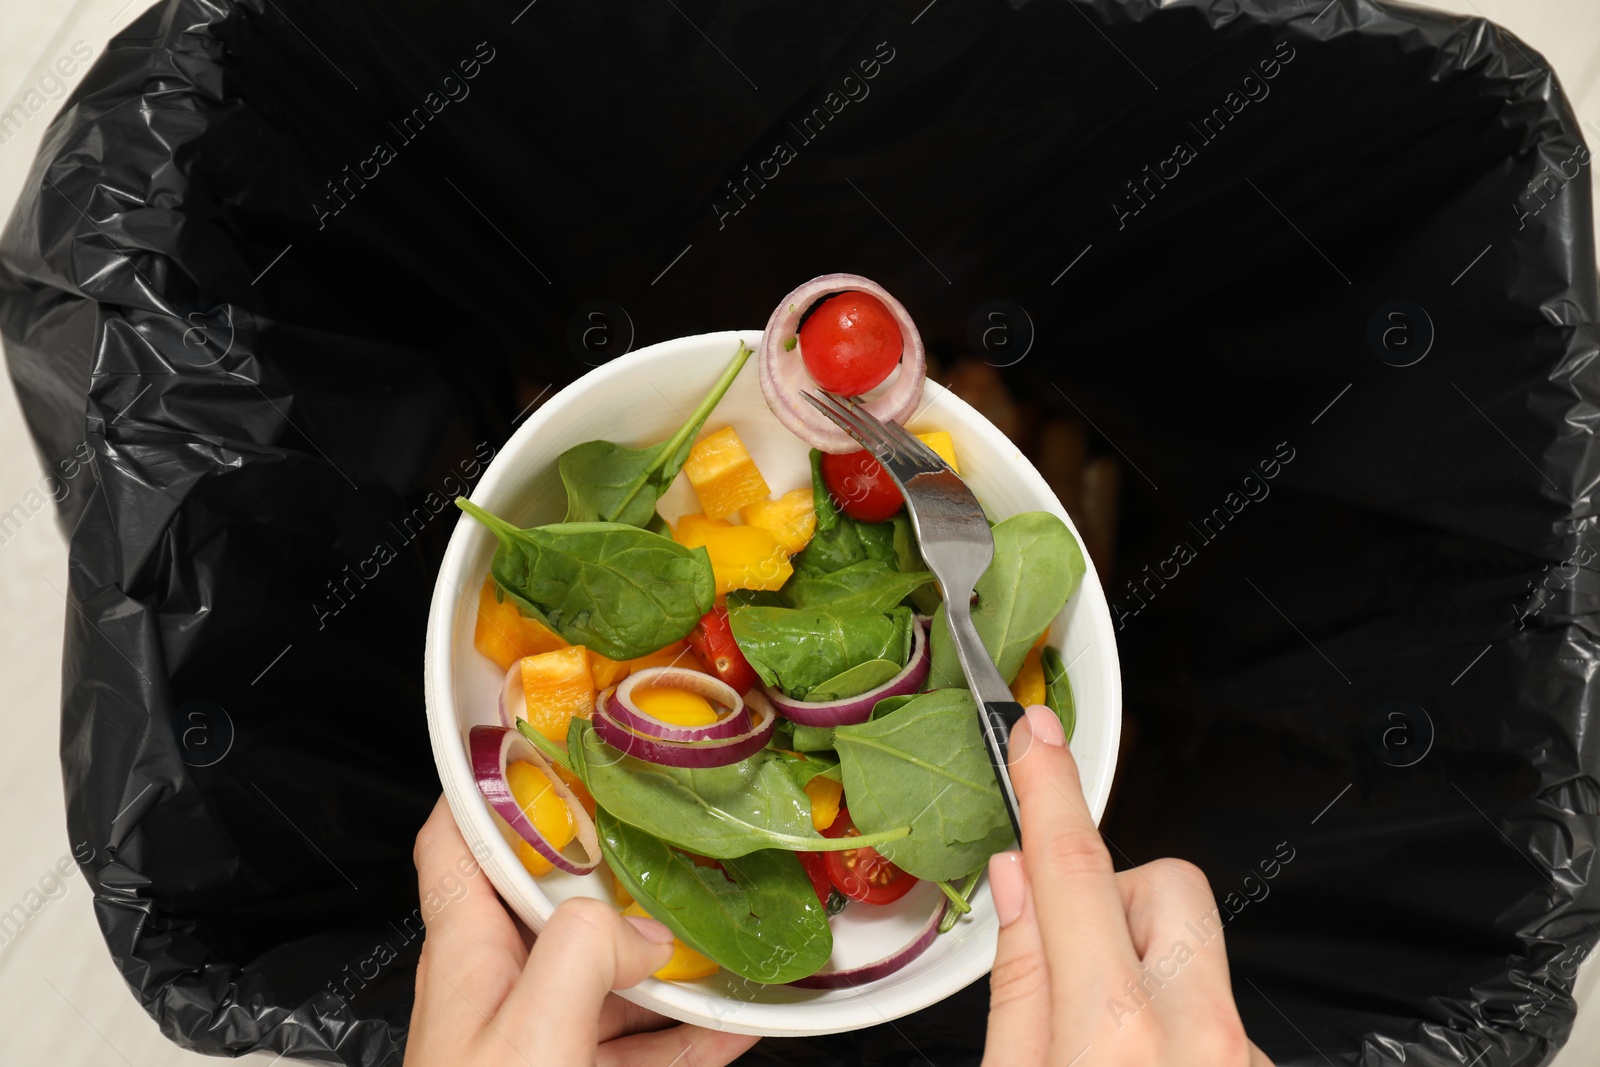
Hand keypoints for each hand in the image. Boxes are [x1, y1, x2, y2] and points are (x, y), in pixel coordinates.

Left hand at [405, 795, 759, 1066]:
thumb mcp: (532, 1034)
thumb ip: (583, 954)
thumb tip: (644, 928)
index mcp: (468, 957)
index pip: (456, 840)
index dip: (490, 781)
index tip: (546, 737)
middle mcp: (500, 992)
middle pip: (557, 900)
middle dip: (618, 865)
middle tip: (675, 828)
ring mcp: (541, 1043)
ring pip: (612, 975)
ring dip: (671, 954)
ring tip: (730, 924)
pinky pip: (646, 1046)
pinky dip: (696, 1035)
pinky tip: (745, 1024)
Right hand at [982, 706, 1272, 1065]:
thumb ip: (1019, 985)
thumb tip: (1018, 885)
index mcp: (1116, 1034)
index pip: (1075, 871)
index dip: (1050, 789)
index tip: (1038, 736)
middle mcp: (1201, 1038)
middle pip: (1170, 885)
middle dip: (1115, 897)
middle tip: (1071, 960)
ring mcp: (1244, 1058)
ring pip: (1194, 952)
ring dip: (1142, 973)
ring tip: (1104, 1053)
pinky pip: (1215, 1012)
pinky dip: (1174, 1028)